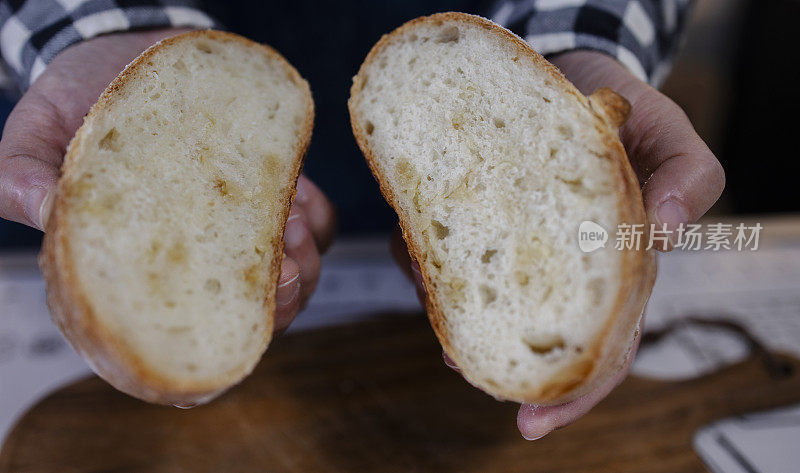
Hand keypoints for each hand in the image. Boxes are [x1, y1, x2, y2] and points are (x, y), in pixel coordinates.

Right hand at [0, 28, 335, 331]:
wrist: (123, 51)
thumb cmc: (76, 99)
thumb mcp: (37, 128)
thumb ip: (24, 172)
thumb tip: (44, 210)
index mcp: (143, 265)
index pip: (189, 326)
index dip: (226, 330)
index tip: (254, 305)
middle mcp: (198, 255)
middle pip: (257, 313)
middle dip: (285, 301)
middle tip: (287, 270)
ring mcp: (241, 227)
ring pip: (298, 274)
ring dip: (309, 260)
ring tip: (291, 222)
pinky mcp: (270, 192)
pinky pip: (317, 223)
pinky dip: (320, 219)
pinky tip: (299, 195)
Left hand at [392, 50, 723, 439]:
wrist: (565, 68)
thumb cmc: (623, 108)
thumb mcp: (671, 134)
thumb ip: (688, 179)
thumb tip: (662, 233)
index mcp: (611, 267)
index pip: (602, 347)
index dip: (575, 393)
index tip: (532, 424)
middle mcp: (552, 266)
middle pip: (529, 333)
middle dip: (497, 363)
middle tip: (462, 370)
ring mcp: (504, 243)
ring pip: (474, 298)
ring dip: (451, 314)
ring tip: (435, 315)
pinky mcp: (464, 215)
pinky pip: (435, 250)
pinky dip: (422, 259)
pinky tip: (417, 254)